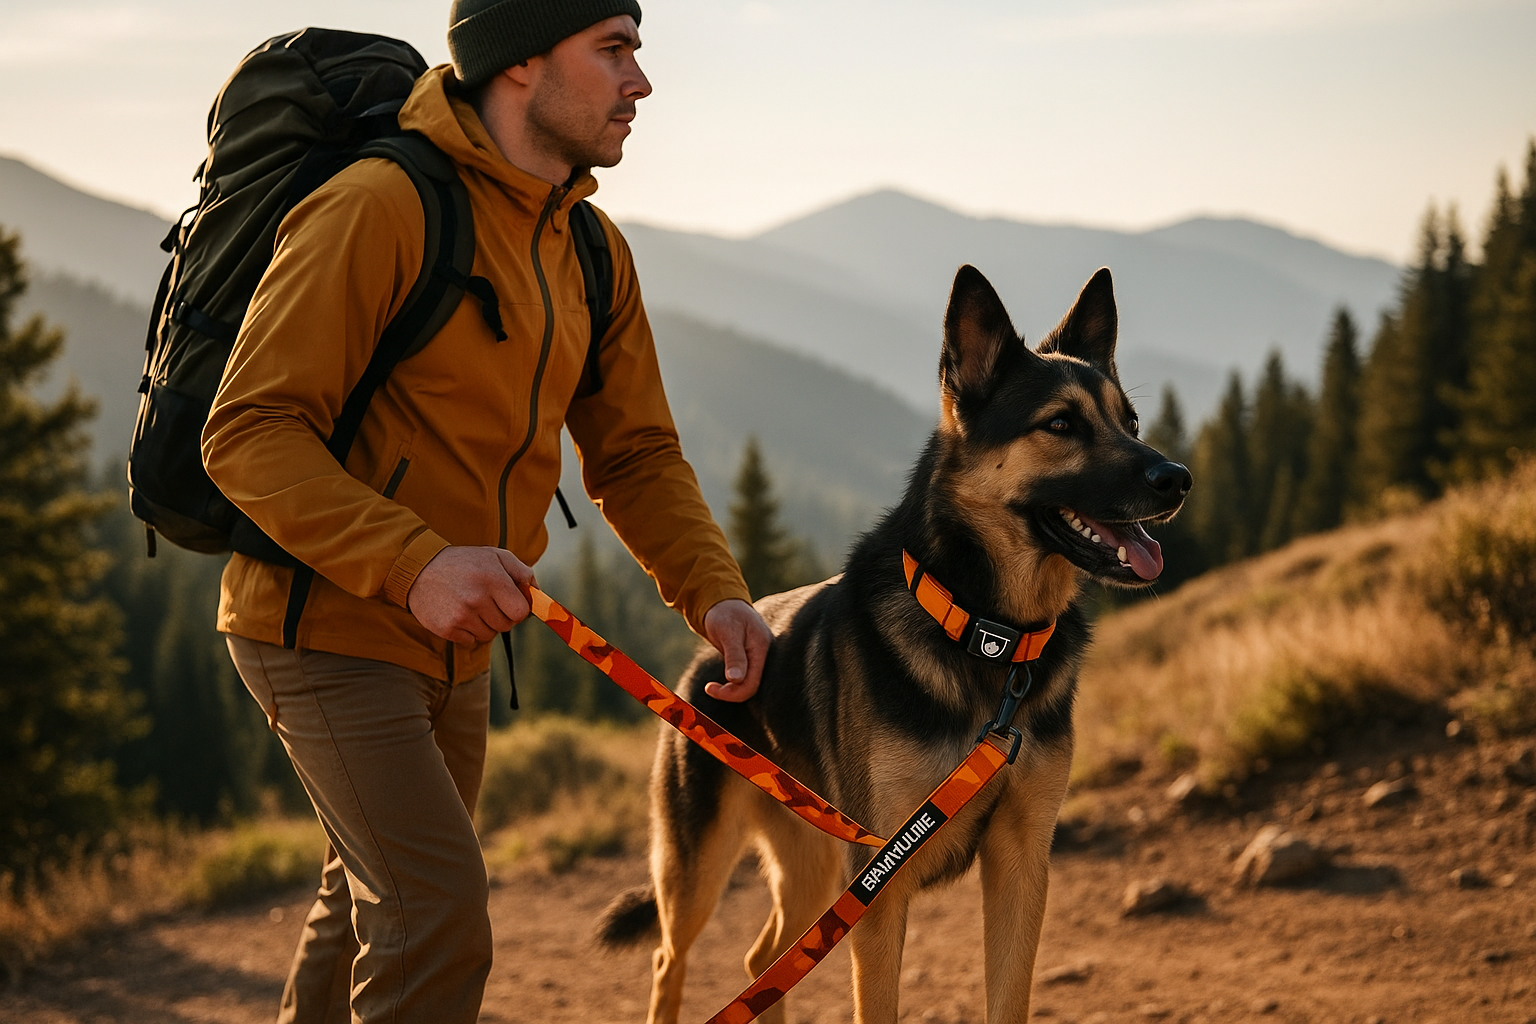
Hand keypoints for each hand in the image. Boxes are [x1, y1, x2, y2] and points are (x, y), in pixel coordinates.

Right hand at [407, 546, 536, 644]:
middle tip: (488, 602)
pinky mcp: (447, 628)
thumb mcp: (495, 556)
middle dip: (502, 616)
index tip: (510, 603)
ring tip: (471, 606)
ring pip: (489, 635)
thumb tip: (538, 593)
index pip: (521, 612)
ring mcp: (461, 616)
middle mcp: (477, 599)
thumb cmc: (463, 562)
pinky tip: (458, 613)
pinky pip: (471, 641)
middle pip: (506, 626)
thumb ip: (522, 572)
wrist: (419, 568)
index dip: (518, 609)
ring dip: (484, 625)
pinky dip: (468, 632)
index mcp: (493, 579)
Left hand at [702, 599, 771, 701]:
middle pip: (752, 686)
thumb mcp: (728, 632)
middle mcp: (763, 655)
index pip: (752, 683)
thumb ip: (735, 656)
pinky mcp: (750, 658)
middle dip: (731, 692)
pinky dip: (732, 682)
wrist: (722, 601)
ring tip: (712, 685)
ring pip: (748, 683)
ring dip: (731, 688)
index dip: (733, 692)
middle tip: (709, 688)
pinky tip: (720, 680)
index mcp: (762, 648)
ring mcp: (757, 657)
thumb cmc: (725, 613)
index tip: (710, 688)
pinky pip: (744, 677)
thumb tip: (736, 679)